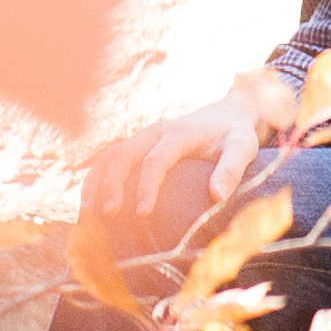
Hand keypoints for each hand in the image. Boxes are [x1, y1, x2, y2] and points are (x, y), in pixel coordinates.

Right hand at [83, 67, 296, 226]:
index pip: (155, 159)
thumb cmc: (235, 136)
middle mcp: (154, 132)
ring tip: (87, 216)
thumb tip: (217, 196)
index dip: (146, 186)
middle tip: (107, 216)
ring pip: (108, 156)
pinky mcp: (136, 147)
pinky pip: (107, 161)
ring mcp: (141, 138)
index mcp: (178, 133)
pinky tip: (89, 209)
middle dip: (111, 185)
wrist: (227, 114)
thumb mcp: (243, 147)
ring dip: (94, 183)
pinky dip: (94, 183)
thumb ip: (231, 168)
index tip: (142, 213)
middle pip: (122, 155)